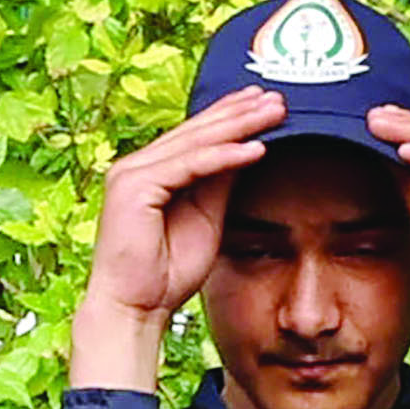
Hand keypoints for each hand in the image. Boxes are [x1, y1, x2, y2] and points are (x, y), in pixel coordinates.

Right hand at [69, 91, 285, 381]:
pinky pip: (189, 165)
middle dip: (240, 113)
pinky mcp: (135, 187)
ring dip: (238, 126)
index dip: (231, 117)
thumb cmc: (165, 276)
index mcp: (150, 172)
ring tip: (273, 113)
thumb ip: (219, 184)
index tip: (266, 104)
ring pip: (195, 142)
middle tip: (277, 98)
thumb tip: (246, 149)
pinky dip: (224, 156)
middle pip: (197, 131)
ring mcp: (132, 173)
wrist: (134, 311)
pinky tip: (255, 148)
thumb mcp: (206, 220)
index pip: (195, 136)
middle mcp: (136, 165)